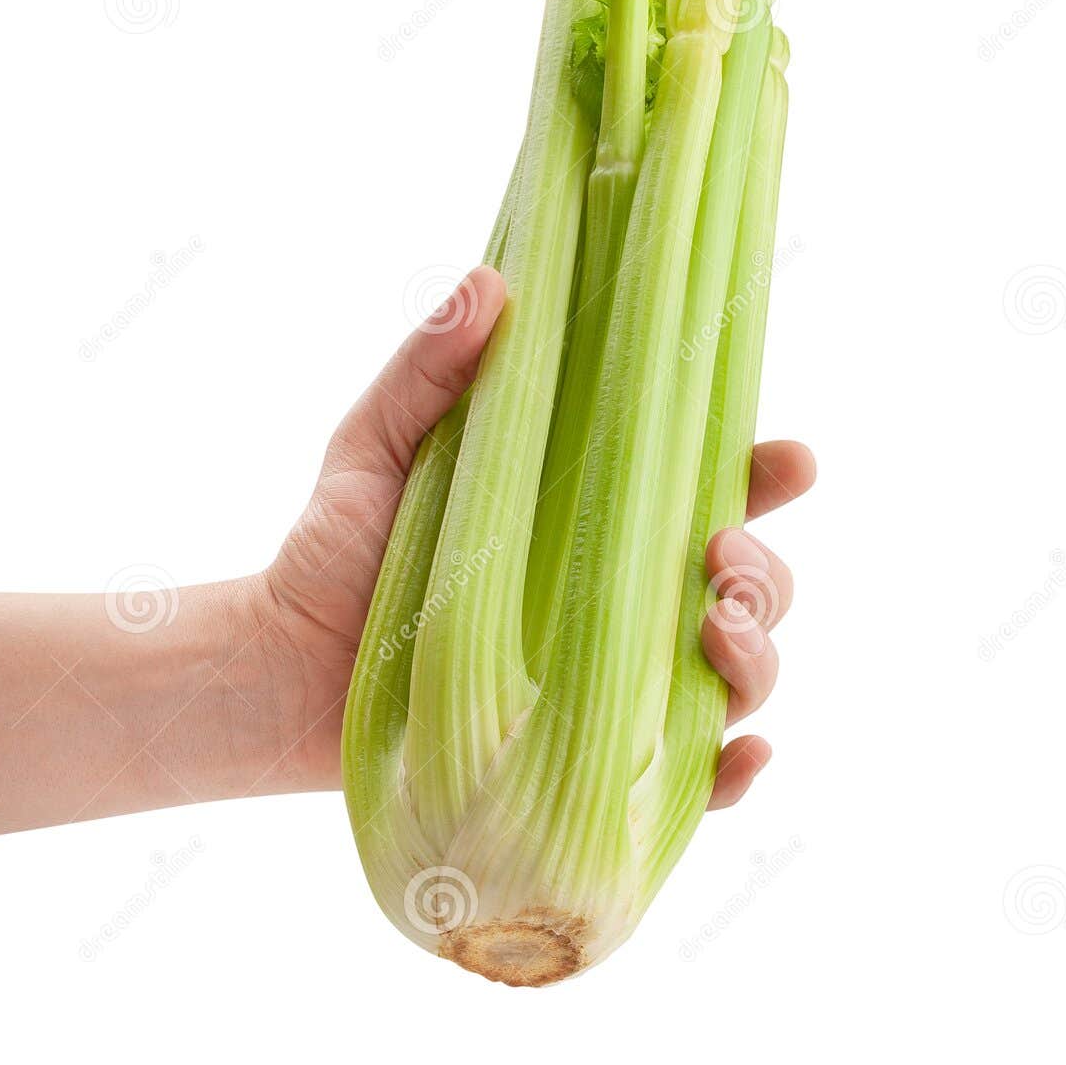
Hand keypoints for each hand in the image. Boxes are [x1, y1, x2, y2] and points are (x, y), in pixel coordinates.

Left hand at [259, 265, 814, 804]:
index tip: (788, 460)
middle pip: (744, 585)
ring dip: (760, 657)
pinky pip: (688, 783)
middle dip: (766, 573)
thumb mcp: (374, 447)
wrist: (276, 669)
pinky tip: (741, 752)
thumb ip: (426, 371)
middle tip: (722, 560)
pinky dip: (735, 773)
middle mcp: (613, 600)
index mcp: (586, 518)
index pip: (702, 489)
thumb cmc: (332, 552)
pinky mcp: (584, 764)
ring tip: (717, 633)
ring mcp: (606, 685)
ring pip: (735, 675)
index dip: (763, 476)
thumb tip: (489, 281)